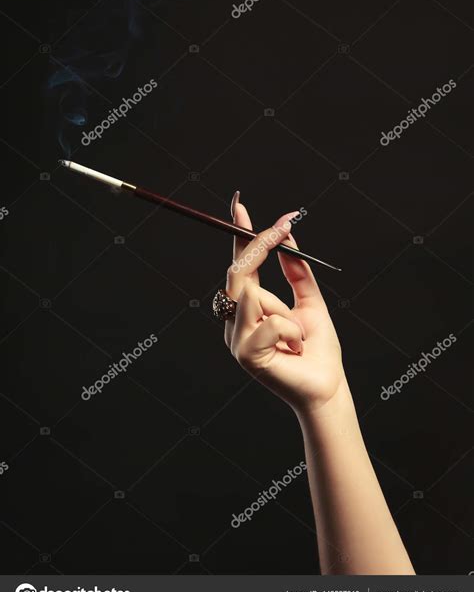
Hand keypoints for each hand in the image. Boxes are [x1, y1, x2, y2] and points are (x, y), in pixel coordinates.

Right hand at [224, 193, 345, 415]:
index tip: (240, 205)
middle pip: (239, 274)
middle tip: (284, 224)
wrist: (327, 386)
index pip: (241, 266)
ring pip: (256, 296)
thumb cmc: (317, 349)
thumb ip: (296, 272)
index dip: (240, 235)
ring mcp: (237, 339)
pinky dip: (292, 331)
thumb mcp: (311, 302)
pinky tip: (296, 349)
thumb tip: (289, 237)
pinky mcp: (245, 354)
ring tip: (300, 337)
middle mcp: (236, 322)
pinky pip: (270, 322)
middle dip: (261, 246)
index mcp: (250, 309)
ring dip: (290, 313)